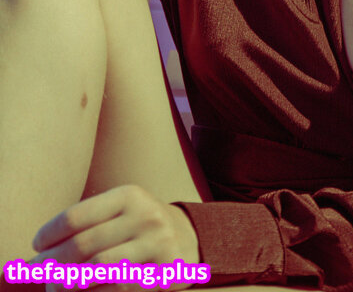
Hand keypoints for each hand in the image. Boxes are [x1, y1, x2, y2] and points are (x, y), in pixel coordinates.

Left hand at [30, 185, 198, 286]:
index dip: (50, 233)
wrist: (190, 237)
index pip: (77, 216)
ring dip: (69, 282)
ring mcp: (155, 244)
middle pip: (84, 244)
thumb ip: (87, 224)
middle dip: (54, 263)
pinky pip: (118, 288)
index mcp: (128, 195)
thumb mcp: (121, 211)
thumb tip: (40, 251)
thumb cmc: (141, 225)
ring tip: (55, 287)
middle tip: (40, 273)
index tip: (36, 245)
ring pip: (98, 269)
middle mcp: (144, 215)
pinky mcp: (163, 271)